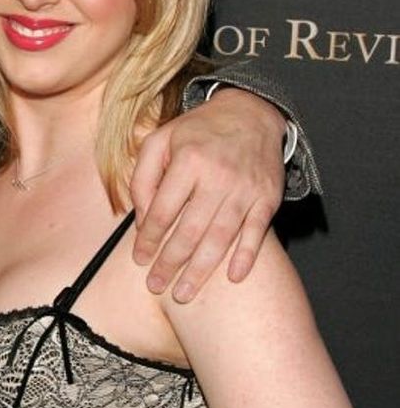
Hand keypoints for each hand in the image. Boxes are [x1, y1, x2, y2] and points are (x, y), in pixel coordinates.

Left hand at [130, 89, 285, 301]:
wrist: (251, 113)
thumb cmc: (197, 132)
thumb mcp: (160, 140)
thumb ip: (143, 177)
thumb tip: (142, 220)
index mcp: (188, 161)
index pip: (162, 211)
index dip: (148, 239)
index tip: (139, 259)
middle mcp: (218, 176)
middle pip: (190, 231)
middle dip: (170, 263)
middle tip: (156, 286)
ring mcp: (245, 189)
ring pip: (220, 237)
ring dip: (201, 270)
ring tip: (184, 294)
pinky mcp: (268, 197)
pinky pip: (256, 232)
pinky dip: (247, 257)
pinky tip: (233, 277)